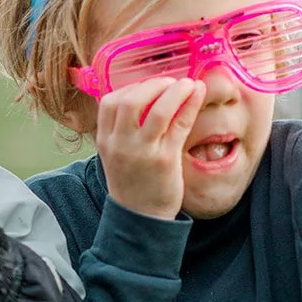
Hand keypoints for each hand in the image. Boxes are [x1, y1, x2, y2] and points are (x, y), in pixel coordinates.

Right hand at [96, 77, 205, 219]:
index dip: (131, 87)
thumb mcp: (117, 154)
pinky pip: (179, 125)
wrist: (140, 219)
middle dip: (154, 84)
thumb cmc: (132, 183)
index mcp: (105, 141)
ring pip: (159, 110)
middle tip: (171, 82)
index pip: (108, 102)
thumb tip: (144, 96)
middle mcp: (120, 144)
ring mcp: (142, 153)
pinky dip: (190, 105)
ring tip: (189, 84)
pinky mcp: (165, 161)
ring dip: (176, 90)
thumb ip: (122, 129)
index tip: (149, 86)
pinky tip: (197, 95)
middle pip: (131, 100)